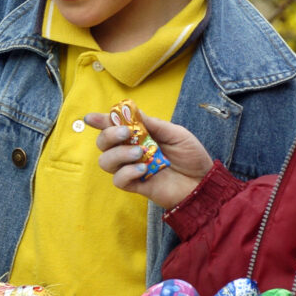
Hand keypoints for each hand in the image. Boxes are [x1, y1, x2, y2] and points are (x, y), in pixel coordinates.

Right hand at [85, 110, 211, 208]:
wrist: (204, 182)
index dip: (101, 120)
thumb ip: (152, 123)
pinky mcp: (136, 185)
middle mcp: (131, 151)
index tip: (91, 118)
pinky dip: (127, 172)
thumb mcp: (175, 133)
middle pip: (103, 143)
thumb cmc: (191, 156)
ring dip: (118, 154)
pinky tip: (143, 170)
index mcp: (139, 135)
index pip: (114, 126)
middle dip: (109, 135)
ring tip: (139, 153)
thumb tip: (130, 110)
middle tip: (126, 133)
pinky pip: (118, 180)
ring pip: (105, 161)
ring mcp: (132, 169)